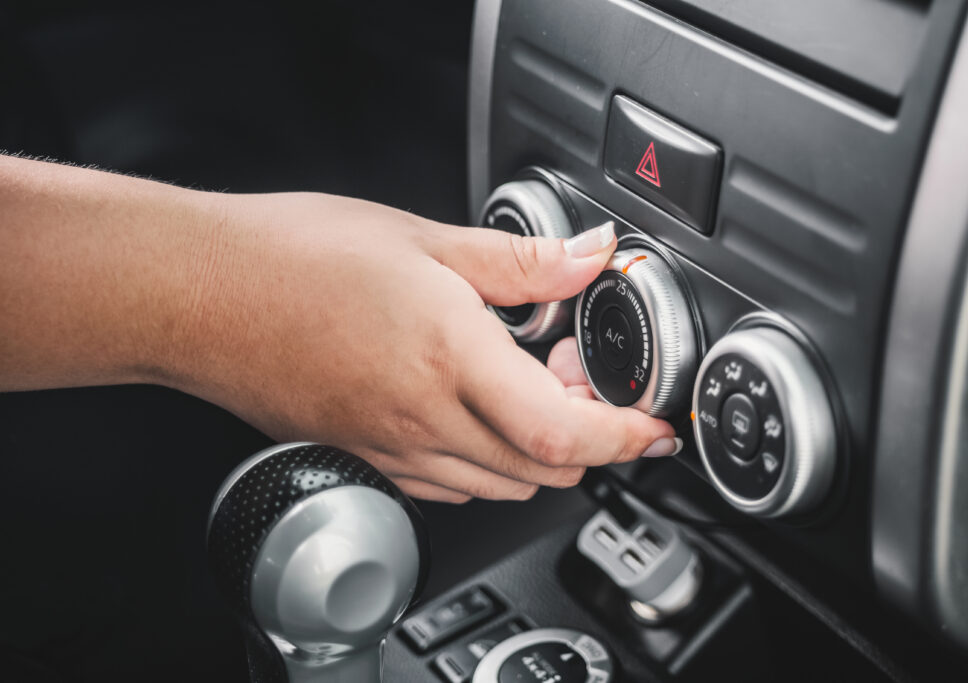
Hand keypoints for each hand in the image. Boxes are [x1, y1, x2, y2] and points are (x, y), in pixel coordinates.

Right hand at [175, 192, 677, 501]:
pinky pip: (449, 485)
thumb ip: (520, 260)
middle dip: (588, 437)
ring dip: (539, 450)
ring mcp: (392, 447)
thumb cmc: (295, 259)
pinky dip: (488, 461)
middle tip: (583, 376)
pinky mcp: (366, 454)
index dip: (625, 437)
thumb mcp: (424, 239)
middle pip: (544, 469)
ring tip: (530, 386)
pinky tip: (475, 409)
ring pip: (501, 485)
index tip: (652, 427)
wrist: (200, 293)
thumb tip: (589, 255)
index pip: (566, 432)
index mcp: (450, 358)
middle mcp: (424, 419)